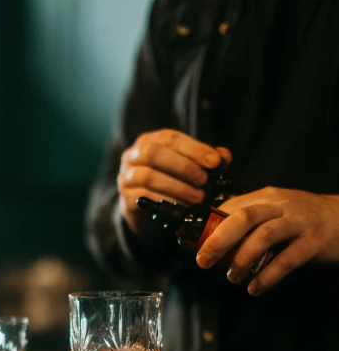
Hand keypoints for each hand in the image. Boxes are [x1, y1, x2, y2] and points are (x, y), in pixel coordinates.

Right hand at [117, 129, 231, 234]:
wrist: (143, 213)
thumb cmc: (167, 185)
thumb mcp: (185, 170)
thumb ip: (203, 161)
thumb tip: (224, 157)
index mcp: (149, 141)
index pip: (170, 138)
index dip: (194, 148)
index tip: (215, 162)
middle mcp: (133, 156)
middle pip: (154, 153)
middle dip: (183, 166)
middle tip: (204, 181)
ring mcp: (126, 177)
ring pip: (148, 176)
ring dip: (177, 187)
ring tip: (197, 198)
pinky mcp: (126, 198)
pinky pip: (144, 197)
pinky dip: (166, 201)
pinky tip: (182, 207)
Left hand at [196, 187, 338, 294]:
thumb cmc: (306, 219)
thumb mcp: (276, 212)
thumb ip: (250, 221)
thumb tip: (215, 241)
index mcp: (267, 197)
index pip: (232, 207)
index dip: (209, 226)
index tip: (195, 246)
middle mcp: (282, 206)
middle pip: (243, 217)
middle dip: (218, 240)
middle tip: (203, 262)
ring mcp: (300, 222)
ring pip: (264, 236)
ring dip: (242, 259)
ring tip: (233, 278)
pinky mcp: (315, 242)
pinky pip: (286, 260)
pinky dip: (267, 276)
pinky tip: (255, 288)